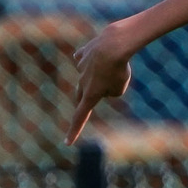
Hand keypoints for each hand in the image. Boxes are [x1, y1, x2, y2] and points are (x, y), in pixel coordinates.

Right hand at [67, 20, 139, 144]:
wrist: (113, 44)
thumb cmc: (119, 69)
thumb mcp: (120, 86)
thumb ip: (110, 90)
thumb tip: (101, 82)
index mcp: (90, 95)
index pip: (80, 117)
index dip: (74, 131)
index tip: (67, 143)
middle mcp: (82, 82)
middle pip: (81, 96)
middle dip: (86, 99)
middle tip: (89, 102)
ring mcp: (80, 66)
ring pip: (88, 74)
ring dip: (98, 74)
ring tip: (113, 66)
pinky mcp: (83, 53)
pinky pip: (85, 58)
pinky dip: (91, 59)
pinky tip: (97, 55)